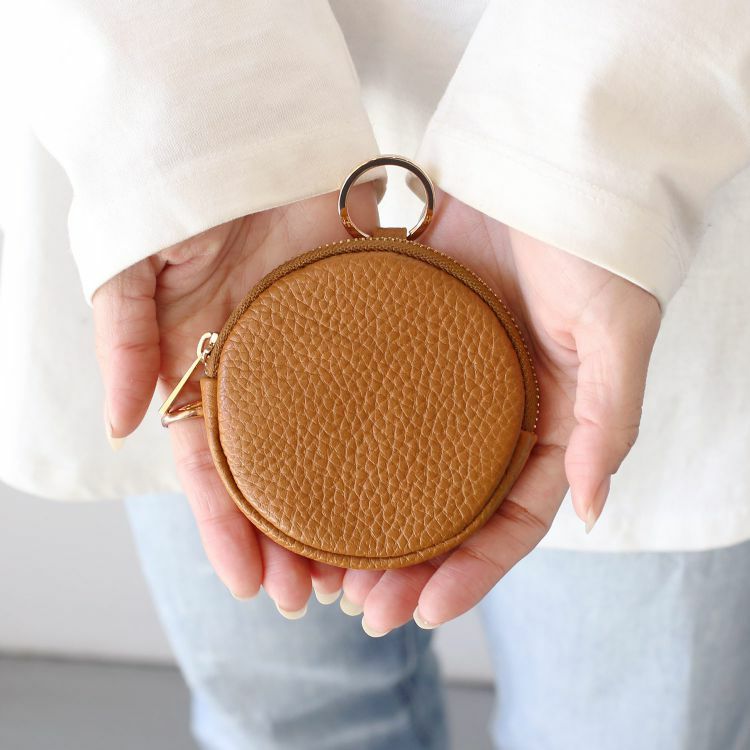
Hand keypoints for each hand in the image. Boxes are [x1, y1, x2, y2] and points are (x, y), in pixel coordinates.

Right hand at [93, 187, 377, 607]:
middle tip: (321, 598)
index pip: (213, 471)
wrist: (246, 133)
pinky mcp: (367, 330)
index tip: (252, 586)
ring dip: (348, 511)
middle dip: (294, 542)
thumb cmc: (183, 196)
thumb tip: (122, 425)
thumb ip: (123, 340)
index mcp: (207, 377)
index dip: (227, 531)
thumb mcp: (136, 265)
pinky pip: (383, 396)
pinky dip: (394, 446)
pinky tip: (416, 488)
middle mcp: (265, 381)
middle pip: (279, 479)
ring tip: (370, 568)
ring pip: (335, 452)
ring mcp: (319, 361)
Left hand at [341, 190, 660, 635]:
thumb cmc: (593, 247)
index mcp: (546, 425)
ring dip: (364, 517)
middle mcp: (491, 413)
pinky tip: (304, 474)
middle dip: (406, 563)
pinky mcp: (400, 342)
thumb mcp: (616, 333)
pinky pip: (367, 405)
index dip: (473, 571)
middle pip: (445, 507)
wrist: (542, 166)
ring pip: (398, 466)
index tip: (426, 612)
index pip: (511, 520)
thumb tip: (595, 508)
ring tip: (320, 565)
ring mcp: (443, 382)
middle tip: (358, 606)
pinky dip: (341, 443)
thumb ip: (608, 420)